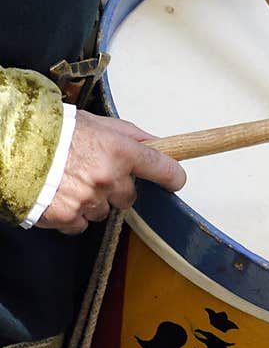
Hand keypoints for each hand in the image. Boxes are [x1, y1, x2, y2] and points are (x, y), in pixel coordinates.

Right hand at [37, 112, 185, 234]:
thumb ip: (131, 135)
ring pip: (104, 211)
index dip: (173, 177)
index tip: (174, 181)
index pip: (164, 169)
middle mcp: (108, 177)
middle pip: (130, 196)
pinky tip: (59, 196)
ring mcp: (88, 199)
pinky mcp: (67, 217)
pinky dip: (72, 215)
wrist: (12, 144)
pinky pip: (81, 225)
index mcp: (120, 151)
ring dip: (92, 201)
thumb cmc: (54, 130)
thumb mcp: (97, 123)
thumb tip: (158, 145)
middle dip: (116, 188)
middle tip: (93, 173)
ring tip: (69, 181)